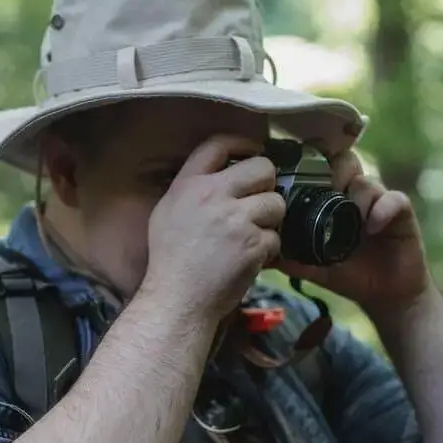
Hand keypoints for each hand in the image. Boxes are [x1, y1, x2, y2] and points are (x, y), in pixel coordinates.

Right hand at [141, 135, 286, 323]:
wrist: (177, 300)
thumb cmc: (169, 262)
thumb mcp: (167, 214)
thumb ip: (191, 190)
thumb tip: (221, 177)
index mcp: (189, 185)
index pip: (218, 144)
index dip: (243, 143)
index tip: (253, 150)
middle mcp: (213, 195)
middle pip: (262, 168)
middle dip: (267, 184)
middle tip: (260, 201)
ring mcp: (236, 219)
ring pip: (276, 203)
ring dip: (270, 220)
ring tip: (254, 236)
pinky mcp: (253, 244)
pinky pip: (276, 238)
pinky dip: (268, 251)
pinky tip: (251, 260)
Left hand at [273, 149, 432, 322]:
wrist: (384, 295)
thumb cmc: (348, 274)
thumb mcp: (313, 266)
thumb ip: (290, 258)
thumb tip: (262, 254)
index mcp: (332, 201)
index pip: (321, 168)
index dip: (310, 168)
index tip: (298, 182)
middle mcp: (355, 195)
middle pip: (344, 162)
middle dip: (333, 173)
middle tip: (325, 195)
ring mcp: (379, 202)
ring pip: (366, 180)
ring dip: (356, 196)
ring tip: (352, 219)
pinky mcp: (401, 213)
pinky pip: (393, 200)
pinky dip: (381, 210)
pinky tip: (372, 229)